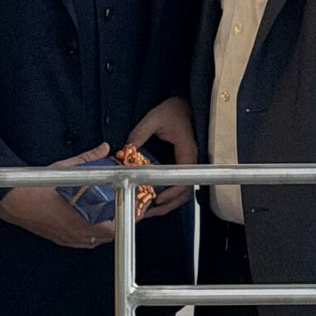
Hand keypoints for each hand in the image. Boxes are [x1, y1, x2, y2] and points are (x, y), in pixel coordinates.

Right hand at [0, 142, 116, 248]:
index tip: (134, 209)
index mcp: (82, 220)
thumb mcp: (65, 169)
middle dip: (119, 222)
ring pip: (95, 240)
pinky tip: (91, 221)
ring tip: (110, 214)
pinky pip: (82, 242)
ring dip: (105, 229)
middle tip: (125, 208)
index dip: (127, 218)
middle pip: (108, 236)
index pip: (115, 226)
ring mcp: (68, 239)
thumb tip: (102, 149)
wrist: (13, 201)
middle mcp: (77, 234)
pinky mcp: (60, 240)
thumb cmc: (36, 188)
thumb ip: (87, 159)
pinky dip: (91, 233)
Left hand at [126, 95, 195, 215]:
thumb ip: (139, 134)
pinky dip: (168, 194)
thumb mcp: (153, 119)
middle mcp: (190, 161)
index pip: (183, 180)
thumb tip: (126, 151)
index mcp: (186, 152)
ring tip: (149, 208)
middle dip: (167, 205)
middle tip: (148, 210)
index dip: (171, 193)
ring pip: (182, 192)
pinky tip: (154, 197)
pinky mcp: (182, 164)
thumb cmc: (173, 110)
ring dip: (168, 203)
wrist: (184, 105)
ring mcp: (188, 164)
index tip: (157, 199)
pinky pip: (179, 184)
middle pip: (184, 193)